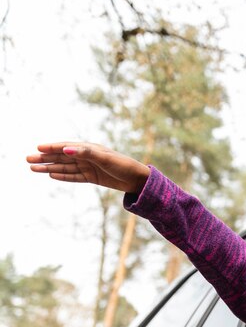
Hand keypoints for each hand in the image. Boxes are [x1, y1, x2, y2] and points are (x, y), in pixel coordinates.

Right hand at [27, 142, 150, 193]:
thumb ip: (85, 153)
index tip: (37, 148)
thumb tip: (66, 149)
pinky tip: (51, 175)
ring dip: (50, 167)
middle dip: (45, 158)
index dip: (52, 147)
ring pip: (65, 167)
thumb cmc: (123, 165)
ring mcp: (89, 167)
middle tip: (27, 159)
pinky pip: (74, 177)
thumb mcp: (104, 158)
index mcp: (89, 148)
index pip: (66, 147)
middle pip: (62, 157)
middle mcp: (87, 157)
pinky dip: (63, 176)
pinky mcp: (92, 177)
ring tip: (33, 169)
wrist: (137, 179)